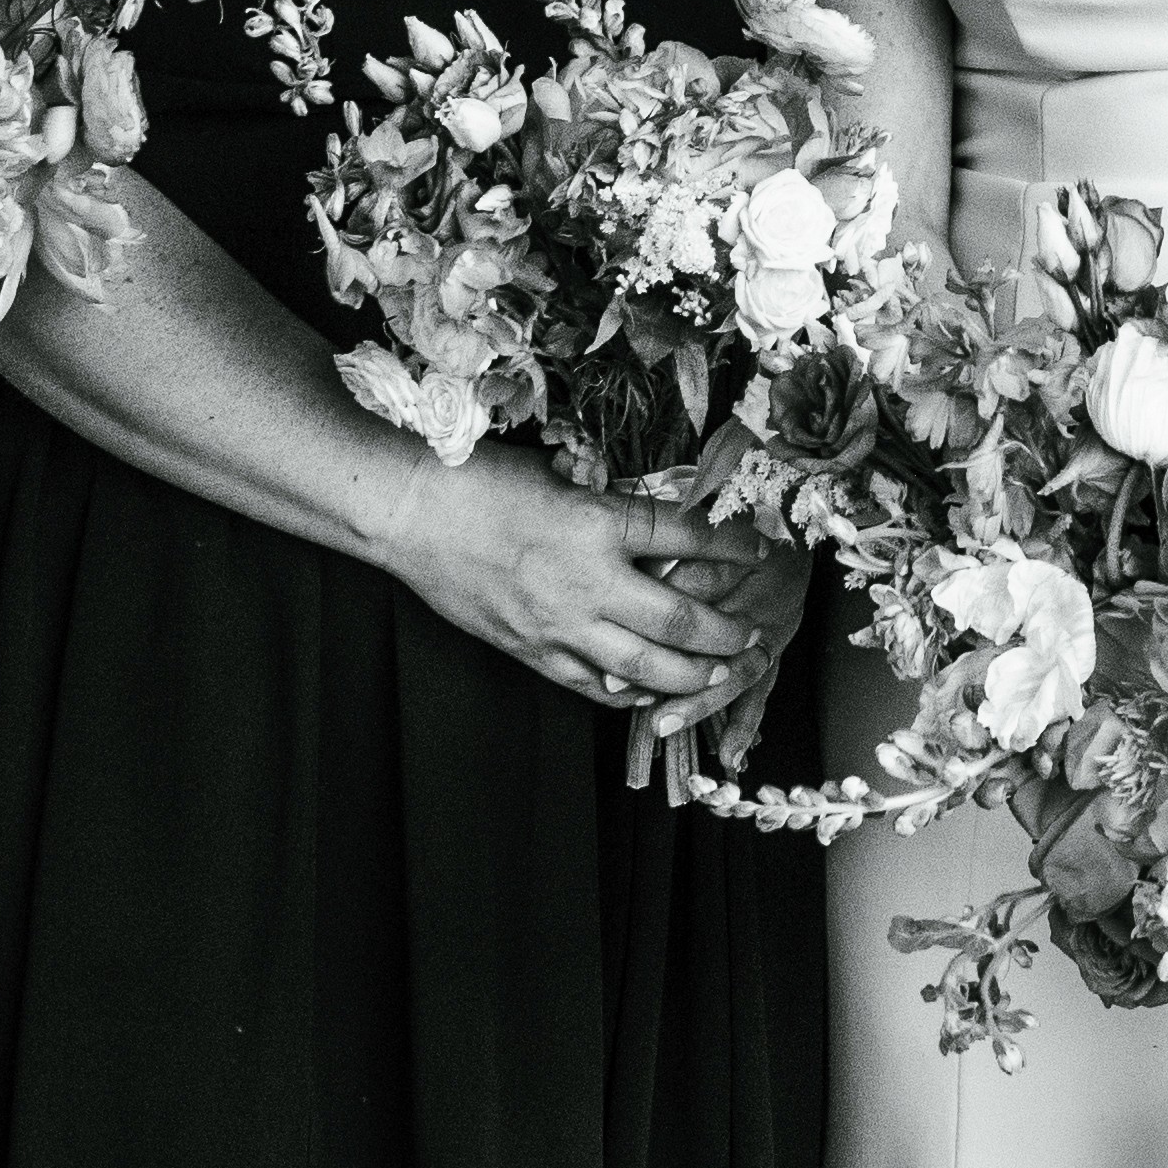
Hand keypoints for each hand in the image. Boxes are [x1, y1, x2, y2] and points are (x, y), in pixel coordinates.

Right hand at [369, 442, 788, 728]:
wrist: (409, 513)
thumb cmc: (476, 478)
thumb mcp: (555, 473)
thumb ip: (602, 501)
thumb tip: (645, 517)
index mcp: (599, 522)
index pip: (687, 537)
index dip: (732, 546)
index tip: (758, 550)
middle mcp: (589, 580)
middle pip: (681, 620)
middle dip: (727, 632)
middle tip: (754, 633)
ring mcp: (559, 624)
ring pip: (644, 667)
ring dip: (692, 674)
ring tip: (721, 673)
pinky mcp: (530, 650)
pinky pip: (591, 684)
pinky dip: (626, 693)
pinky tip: (648, 694)